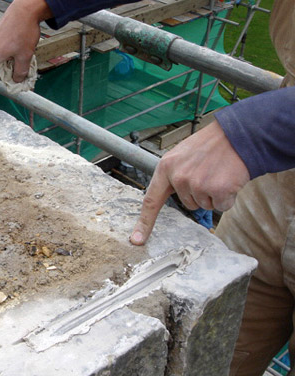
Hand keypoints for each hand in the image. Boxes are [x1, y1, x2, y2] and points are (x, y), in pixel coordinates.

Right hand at [0, 0, 51, 100]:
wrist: (25, 8)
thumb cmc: (24, 31)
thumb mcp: (26, 56)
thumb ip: (20, 72)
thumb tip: (16, 80)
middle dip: (7, 72)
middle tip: (24, 68)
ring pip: (1, 60)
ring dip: (11, 61)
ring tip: (25, 52)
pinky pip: (3, 50)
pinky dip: (12, 53)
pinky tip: (22, 44)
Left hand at [130, 120, 249, 244]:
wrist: (237, 135)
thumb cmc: (210, 146)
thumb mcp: (181, 155)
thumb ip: (172, 174)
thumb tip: (165, 194)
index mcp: (165, 168)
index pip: (151, 200)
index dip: (144, 222)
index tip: (137, 240)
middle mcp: (178, 177)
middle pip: (187, 204)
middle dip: (199, 193)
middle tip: (208, 172)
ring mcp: (197, 184)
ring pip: (204, 205)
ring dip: (214, 194)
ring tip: (218, 173)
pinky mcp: (217, 190)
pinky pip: (222, 206)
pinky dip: (228, 197)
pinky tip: (229, 179)